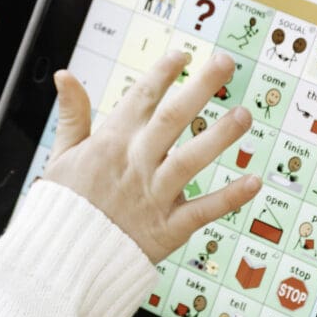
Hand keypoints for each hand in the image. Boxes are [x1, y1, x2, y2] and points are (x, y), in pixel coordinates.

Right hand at [44, 46, 260, 261]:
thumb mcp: (61, 157)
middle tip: (226, 63)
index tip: (183, 54)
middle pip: (172, 118)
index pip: (141, 98)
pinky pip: (203, 211)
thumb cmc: (65, 208)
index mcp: (110, 144)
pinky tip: (254, 182)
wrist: (63, 262)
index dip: (163, 73)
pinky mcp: (167, 229)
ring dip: (220, 136)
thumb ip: (72, 116)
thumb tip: (65, 75)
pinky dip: (230, 198)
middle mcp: (136, 165)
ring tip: (244, 114)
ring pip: (191, 160)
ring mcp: (153, 197)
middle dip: (201, 87)